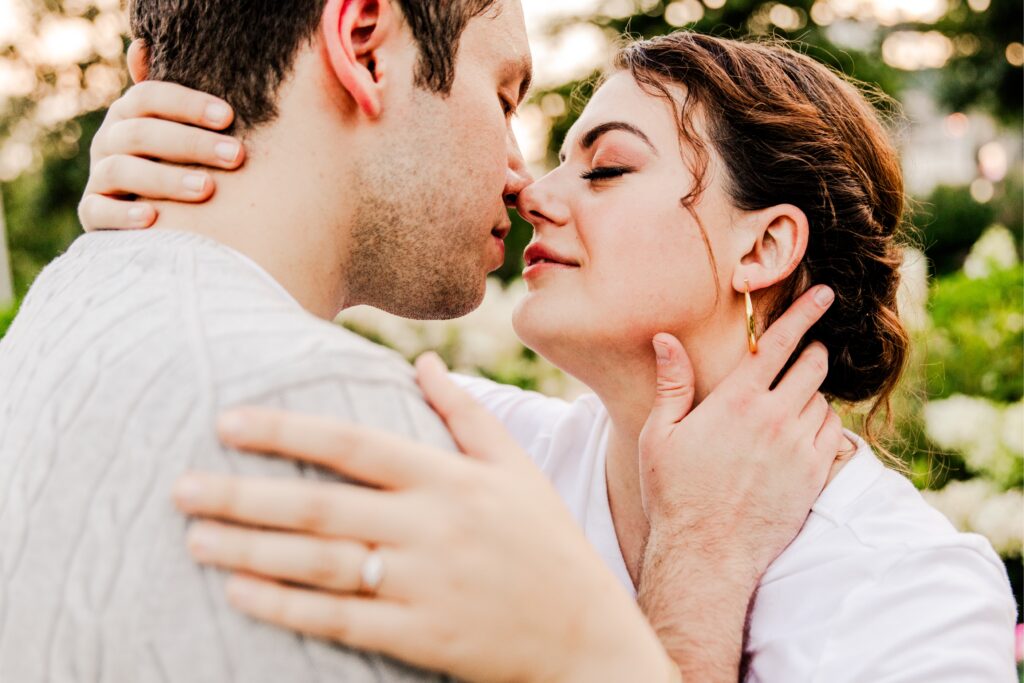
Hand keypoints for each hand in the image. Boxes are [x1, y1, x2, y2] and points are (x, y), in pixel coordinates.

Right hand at [78, 81, 242, 231]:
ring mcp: (98, 178)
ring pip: (121, 171)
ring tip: (207, 189)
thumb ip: (175, 98)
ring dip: (166, 179)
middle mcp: (108, 141)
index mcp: (129, 115)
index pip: (148, 97)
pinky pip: (98, 211)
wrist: (158, 215)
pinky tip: (153, 219)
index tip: (228, 116)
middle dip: (191, 143)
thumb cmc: (179, 162)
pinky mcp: (92, 213)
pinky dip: (123, 215)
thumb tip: (140, 45)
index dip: (187, 104)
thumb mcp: (180, 128)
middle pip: (140, 133)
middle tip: (235, 156)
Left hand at [173, 354, 676, 682]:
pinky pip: (339, 621)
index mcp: (451, 480)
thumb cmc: (548, 543)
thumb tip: (421, 361)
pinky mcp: (420, 637)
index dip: (287, 432)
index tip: (228, 420)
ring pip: (322, 566)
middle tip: (182, 487)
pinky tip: (240, 594)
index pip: (354, 446)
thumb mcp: (517, 469)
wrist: (586, 637)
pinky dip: (286, 608)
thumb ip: (465, 414)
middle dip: (244, 495)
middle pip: (321, 508)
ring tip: (196, 540)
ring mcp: (424, 586)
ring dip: (251, 552)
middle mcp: (432, 528)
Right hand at [639, 284, 843, 584]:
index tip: (824, 294)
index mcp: (736, 401)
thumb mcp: (661, 434)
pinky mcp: (814, 475)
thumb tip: (665, 339)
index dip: (803, 313)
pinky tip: (802, 434)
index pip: (779, 344)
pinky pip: (832, 435)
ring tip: (792, 403)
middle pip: (813, 366)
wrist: (706, 551)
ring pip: (824, 400)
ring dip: (813, 393)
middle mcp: (774, 418)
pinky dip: (822, 426)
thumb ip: (672, 383)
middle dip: (812, 352)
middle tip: (804, 353)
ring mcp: (799, 448)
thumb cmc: (675, 492)